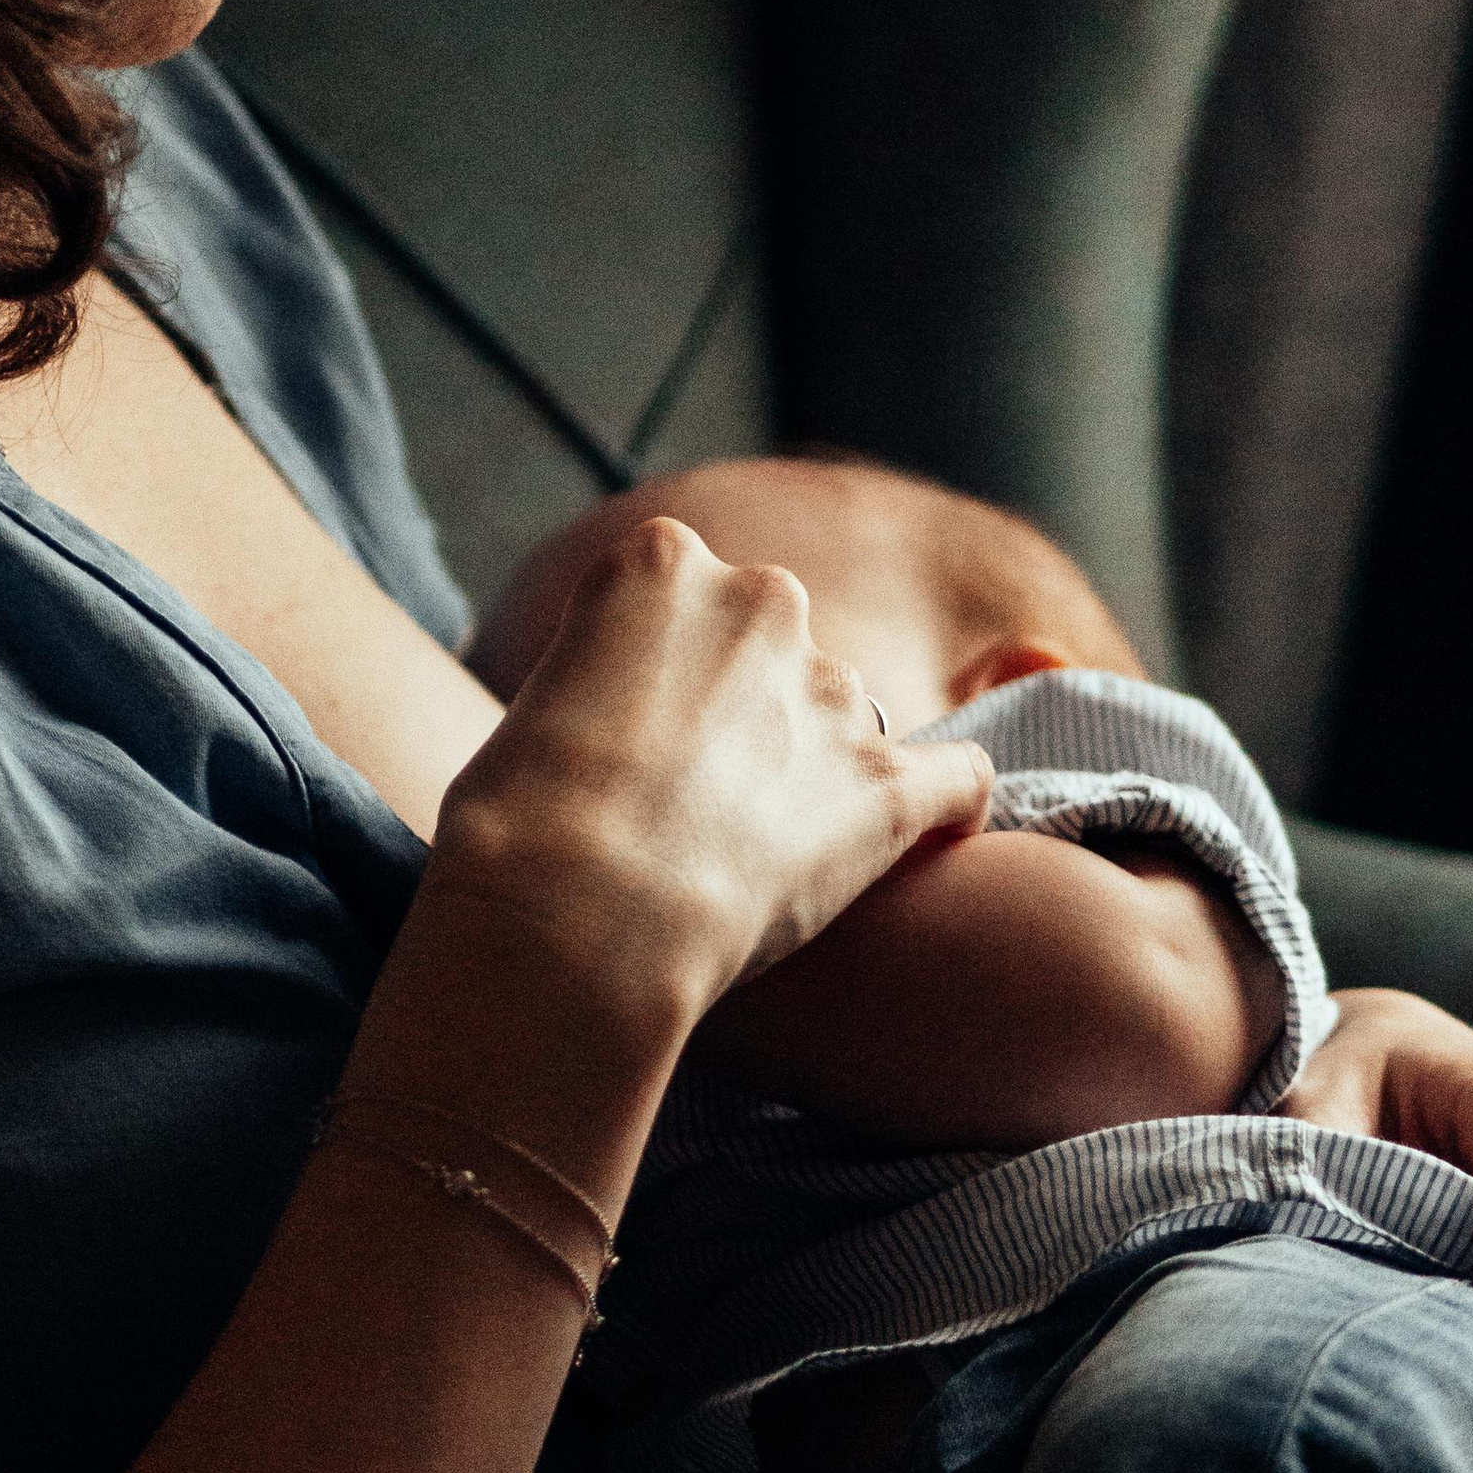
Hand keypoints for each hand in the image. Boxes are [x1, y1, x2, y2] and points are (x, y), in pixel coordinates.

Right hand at [427, 515, 994, 1030]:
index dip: (659, 675)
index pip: (682, 593)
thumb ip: (602, 688)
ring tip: (756, 859)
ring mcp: (832, 692)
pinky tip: (937, 833)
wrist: (572, 910)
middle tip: (690, 803)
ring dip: (813, 772)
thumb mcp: (530, 707)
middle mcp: (760, 602)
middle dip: (746, 712)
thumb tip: (624, 735)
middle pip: (773, 645)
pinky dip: (949, 805)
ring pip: (844, 718)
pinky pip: (955, 778)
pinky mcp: (885, 786)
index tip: (631, 737)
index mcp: (660, 562)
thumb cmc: (517, 826)